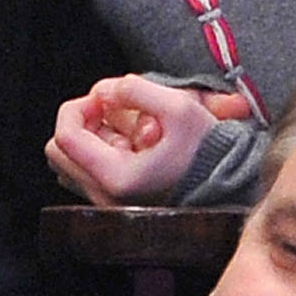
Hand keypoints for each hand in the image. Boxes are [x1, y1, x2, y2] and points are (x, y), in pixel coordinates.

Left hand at [45, 77, 244, 205]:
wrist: (235, 190)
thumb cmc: (211, 155)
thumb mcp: (179, 109)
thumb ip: (135, 90)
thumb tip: (104, 91)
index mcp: (115, 177)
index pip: (64, 136)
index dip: (78, 107)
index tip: (104, 98)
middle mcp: (105, 198)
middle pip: (59, 153)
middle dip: (82, 122)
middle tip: (112, 110)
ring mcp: (110, 205)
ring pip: (73, 164)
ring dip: (92, 138)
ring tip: (127, 129)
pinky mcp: (119, 205)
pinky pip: (91, 174)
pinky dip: (104, 153)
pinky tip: (134, 145)